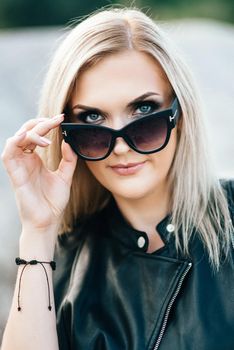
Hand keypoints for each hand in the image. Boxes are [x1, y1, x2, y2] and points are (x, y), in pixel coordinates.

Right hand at [1, 114, 77, 232]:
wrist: (48, 220)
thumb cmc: (53, 201)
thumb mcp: (65, 176)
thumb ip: (68, 159)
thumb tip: (68, 141)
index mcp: (35, 159)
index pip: (37, 135)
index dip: (47, 124)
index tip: (61, 118)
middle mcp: (25, 160)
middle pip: (27, 132)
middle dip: (41, 123)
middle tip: (56, 120)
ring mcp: (19, 166)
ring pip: (17, 139)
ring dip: (31, 131)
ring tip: (47, 130)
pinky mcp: (14, 174)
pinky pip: (8, 154)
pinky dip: (15, 142)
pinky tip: (27, 136)